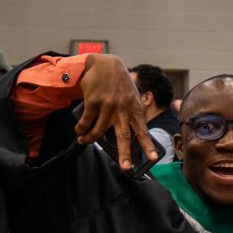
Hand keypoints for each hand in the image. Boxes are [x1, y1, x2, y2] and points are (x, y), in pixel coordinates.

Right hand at [76, 53, 159, 170]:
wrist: (105, 64)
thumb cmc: (120, 84)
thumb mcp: (132, 95)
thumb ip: (133, 112)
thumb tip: (130, 133)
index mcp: (135, 109)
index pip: (143, 130)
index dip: (148, 145)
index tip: (153, 159)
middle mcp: (123, 109)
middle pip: (124, 136)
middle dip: (124, 154)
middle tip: (126, 168)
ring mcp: (108, 106)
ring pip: (99, 131)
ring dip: (90, 139)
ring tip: (84, 141)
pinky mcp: (93, 102)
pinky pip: (86, 121)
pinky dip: (81, 128)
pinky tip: (79, 130)